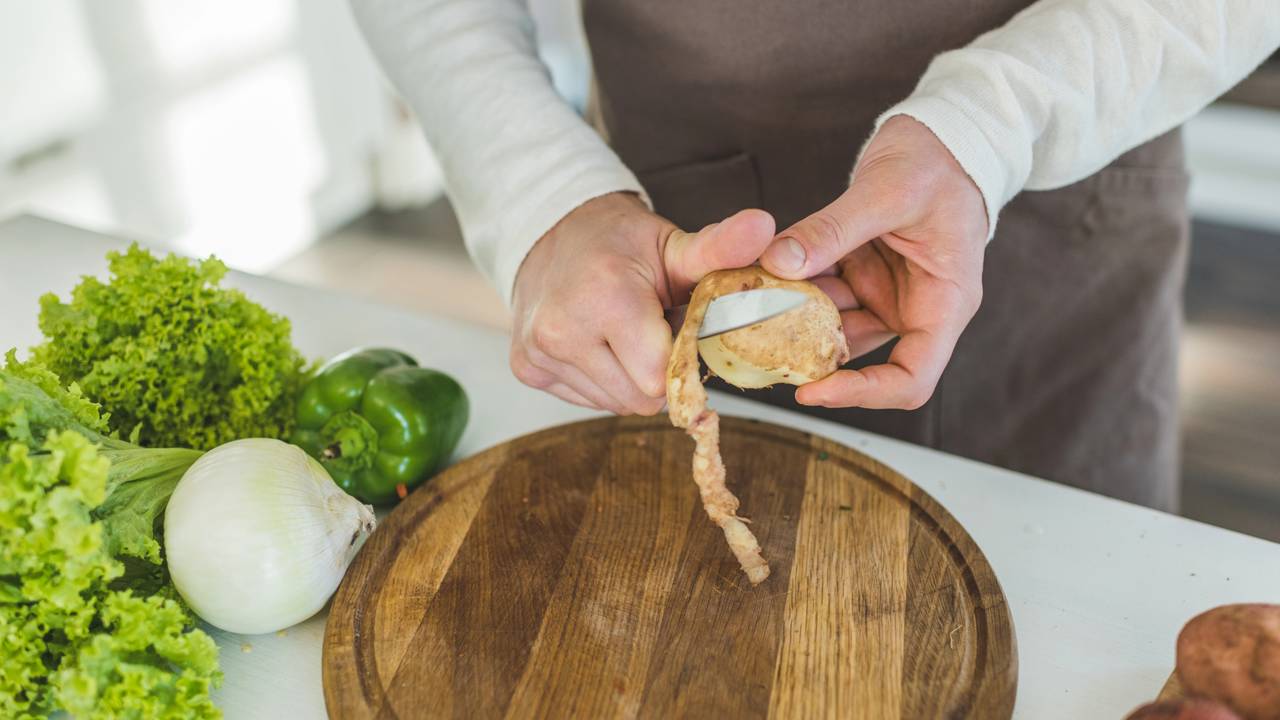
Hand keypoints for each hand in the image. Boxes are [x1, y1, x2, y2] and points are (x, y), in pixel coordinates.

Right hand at [511, 192, 774, 413]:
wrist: (550, 232)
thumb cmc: (619, 243)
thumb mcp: (673, 245)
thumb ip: (720, 249)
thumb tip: (765, 229)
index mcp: (606, 298)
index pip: (662, 376)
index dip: (680, 358)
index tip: (676, 328)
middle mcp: (563, 329)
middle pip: (640, 398)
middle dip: (657, 372)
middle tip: (650, 329)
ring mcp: (539, 352)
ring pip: (614, 404)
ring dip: (630, 378)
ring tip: (622, 333)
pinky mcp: (526, 368)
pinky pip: (587, 399)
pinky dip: (602, 379)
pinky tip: (598, 342)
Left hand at [761, 115, 988, 409]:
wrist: (941, 136)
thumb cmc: (937, 162)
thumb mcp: (886, 191)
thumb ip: (832, 230)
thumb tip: (779, 264)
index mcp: (945, 303)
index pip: (911, 378)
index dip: (863, 394)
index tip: (812, 389)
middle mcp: (915, 307)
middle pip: (861, 359)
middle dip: (808, 353)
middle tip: (757, 340)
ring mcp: (885, 293)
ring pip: (830, 326)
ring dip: (791, 317)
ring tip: (750, 301)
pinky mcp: (861, 275)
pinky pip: (821, 292)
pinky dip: (791, 286)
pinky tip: (760, 273)